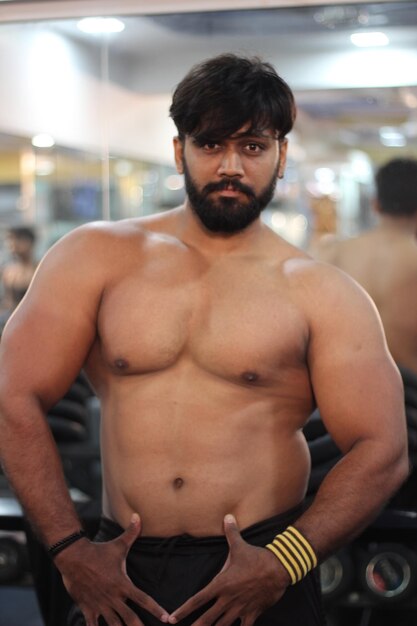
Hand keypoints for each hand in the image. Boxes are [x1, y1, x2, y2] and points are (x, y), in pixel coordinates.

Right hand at [56, 514, 168, 625]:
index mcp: (123, 584)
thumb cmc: (99, 551)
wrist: (73, 558)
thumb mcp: (118, 544)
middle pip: (130, 619)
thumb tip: (138, 516)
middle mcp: (114, 597)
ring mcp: (100, 605)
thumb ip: (132, 532)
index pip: (144, 599)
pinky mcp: (88, 609)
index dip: (157, 610)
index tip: (167, 619)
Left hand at [168, 514, 289, 625]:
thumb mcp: (240, 545)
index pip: (197, 599)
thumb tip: (227, 516)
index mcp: (220, 584)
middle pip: (207, 618)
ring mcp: (240, 608)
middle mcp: (227, 599)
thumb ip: (230, 532)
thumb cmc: (256, 558)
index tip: (172, 618)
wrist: (278, 569)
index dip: (183, 610)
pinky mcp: (252, 613)